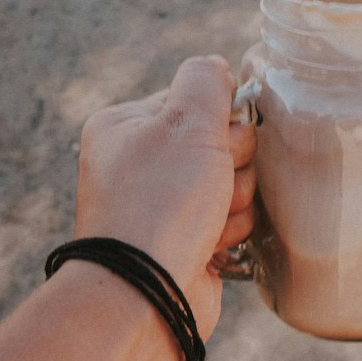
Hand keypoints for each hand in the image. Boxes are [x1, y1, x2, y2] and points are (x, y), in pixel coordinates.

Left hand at [73, 55, 256, 339]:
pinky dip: (230, 231)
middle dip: (230, 165)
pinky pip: (233, 220)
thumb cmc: (160, 203)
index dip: (219, 121)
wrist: (148, 293)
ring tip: (207, 222)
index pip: (196, 101)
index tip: (215, 141)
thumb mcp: (185, 121)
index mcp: (127, 127)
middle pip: (221, 142)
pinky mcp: (188, 241)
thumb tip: (217, 68)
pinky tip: (210, 245)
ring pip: (234, 182)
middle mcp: (141, 165)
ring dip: (233, 201)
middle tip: (210, 185)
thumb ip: (206, 81)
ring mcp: (164, 206)